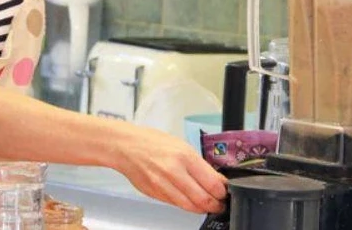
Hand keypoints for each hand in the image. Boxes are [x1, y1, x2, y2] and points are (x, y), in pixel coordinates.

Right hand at [112, 125, 227, 213]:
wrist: (126, 147)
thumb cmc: (152, 142)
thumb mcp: (181, 145)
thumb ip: (199, 164)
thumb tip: (215, 179)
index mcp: (184, 156)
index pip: (212, 183)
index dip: (223, 192)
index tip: (225, 192)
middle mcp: (174, 172)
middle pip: (203, 199)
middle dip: (215, 204)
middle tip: (220, 203)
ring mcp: (163, 185)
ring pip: (190, 206)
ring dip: (202, 208)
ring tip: (207, 205)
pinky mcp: (155, 194)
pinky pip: (176, 205)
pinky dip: (186, 205)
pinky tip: (190, 201)